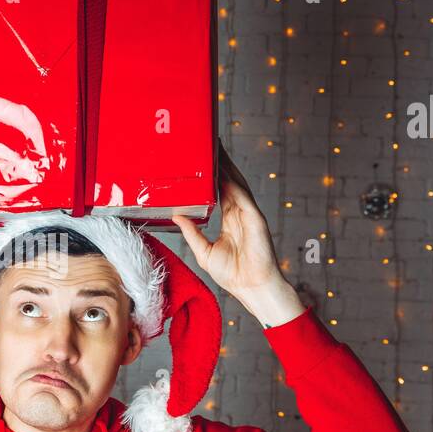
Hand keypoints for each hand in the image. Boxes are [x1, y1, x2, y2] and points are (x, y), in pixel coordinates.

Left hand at [172, 145, 283, 294]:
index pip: (220, 191)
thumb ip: (192, 233)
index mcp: (230, 220)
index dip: (213, 175)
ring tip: (216, 148)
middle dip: (220, 163)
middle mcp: (240, 213)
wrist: (252, 288)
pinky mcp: (255, 218)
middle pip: (229, 181)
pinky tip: (224, 170)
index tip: (204, 159)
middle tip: (209, 143)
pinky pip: (242, 196)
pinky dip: (233, 182)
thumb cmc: (234, 274)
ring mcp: (249, 214)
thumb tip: (177, 216)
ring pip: (237, 183)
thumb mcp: (204, 251)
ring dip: (227, 166)